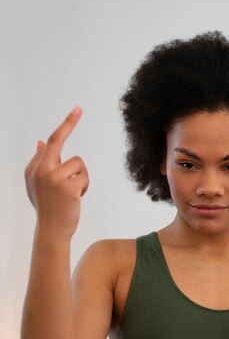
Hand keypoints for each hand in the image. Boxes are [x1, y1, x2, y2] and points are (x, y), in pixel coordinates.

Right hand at [24, 106, 88, 239]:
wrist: (51, 230)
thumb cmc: (48, 207)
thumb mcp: (39, 184)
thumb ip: (41, 163)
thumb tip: (42, 141)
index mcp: (33, 168)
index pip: (51, 141)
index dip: (65, 125)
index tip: (77, 110)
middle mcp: (41, 170)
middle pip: (58, 141)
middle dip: (68, 123)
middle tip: (79, 108)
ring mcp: (53, 178)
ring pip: (79, 164)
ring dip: (81, 177)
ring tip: (74, 191)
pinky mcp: (68, 187)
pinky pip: (84, 177)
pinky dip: (84, 186)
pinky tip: (77, 197)